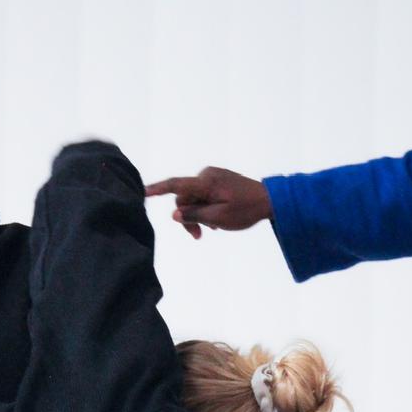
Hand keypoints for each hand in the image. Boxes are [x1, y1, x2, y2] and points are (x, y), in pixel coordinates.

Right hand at [145, 167, 271, 239]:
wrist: (269, 200)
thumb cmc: (245, 210)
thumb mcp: (219, 218)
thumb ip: (195, 215)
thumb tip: (175, 214)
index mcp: (205, 182)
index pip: (175, 185)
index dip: (157, 190)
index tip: (142, 192)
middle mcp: (206, 175)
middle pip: (185, 198)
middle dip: (188, 216)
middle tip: (200, 236)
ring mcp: (213, 176)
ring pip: (194, 198)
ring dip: (199, 214)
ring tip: (213, 228)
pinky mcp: (219, 180)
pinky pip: (204, 195)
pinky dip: (206, 208)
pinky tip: (216, 220)